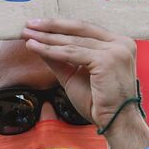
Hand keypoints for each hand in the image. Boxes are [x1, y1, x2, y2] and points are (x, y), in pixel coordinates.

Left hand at [21, 19, 138, 130]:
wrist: (116, 122)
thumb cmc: (99, 103)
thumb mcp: (74, 76)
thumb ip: (59, 59)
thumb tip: (38, 44)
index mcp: (117, 44)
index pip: (84, 29)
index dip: (60, 25)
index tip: (38, 25)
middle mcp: (120, 43)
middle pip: (79, 29)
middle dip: (51, 27)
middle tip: (28, 25)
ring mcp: (116, 50)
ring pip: (73, 41)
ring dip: (47, 38)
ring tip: (28, 36)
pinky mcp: (107, 60)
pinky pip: (72, 53)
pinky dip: (51, 50)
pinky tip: (35, 47)